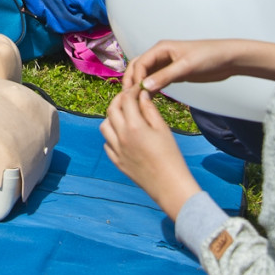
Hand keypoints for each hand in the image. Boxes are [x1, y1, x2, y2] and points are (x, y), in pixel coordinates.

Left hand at [100, 88, 200, 219]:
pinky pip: (107, 143)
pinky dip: (111, 135)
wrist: (169, 185)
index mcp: (134, 126)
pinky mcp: (116, 161)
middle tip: (129, 98)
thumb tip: (142, 94)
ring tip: (124, 116)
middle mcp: (121, 136)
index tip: (138, 89)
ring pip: (104, 126)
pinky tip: (123, 135)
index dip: (132, 90)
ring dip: (112, 117)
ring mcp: (116, 150)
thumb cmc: (170, 156)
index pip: (126, 99)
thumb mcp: (162, 129)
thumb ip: (149, 109)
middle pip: (111, 110)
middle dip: (118, 100)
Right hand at [124, 38, 274, 93]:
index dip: (134, 78)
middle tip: (128, 100)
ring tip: (135, 103)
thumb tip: (146, 87)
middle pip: (138, 68)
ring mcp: (166, 64)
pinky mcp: (174, 73)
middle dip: (132, 82)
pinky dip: (151, 89)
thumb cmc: (209, 57)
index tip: (134, 94)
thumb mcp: (186, 66)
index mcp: (161, 48)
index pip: (139, 63)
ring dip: (140, 87)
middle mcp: (161, 55)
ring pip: (146, 75)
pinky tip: (148, 101)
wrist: (228, 59)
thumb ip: (166, 76)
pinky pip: (157, 81)